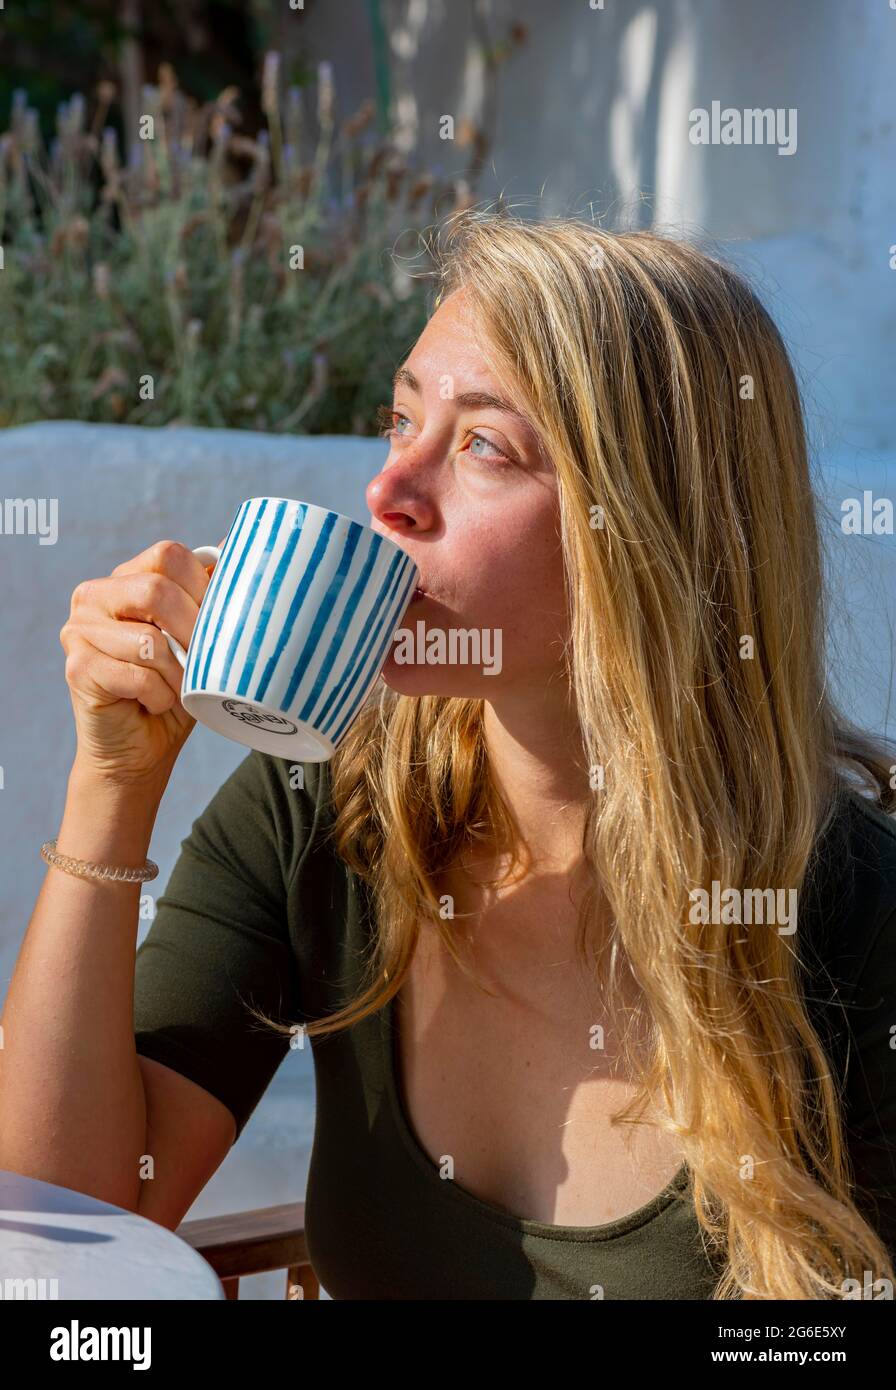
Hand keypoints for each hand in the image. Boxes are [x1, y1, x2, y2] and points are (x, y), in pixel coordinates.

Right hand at [60, 539, 220, 787]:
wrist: (140, 751)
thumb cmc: (176, 690)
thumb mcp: (200, 636)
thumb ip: (209, 593)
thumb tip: (237, 547)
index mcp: (125, 579)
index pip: (169, 555)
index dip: (203, 591)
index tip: (214, 625)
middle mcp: (94, 596)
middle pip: (156, 590)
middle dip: (192, 632)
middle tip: (200, 661)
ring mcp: (79, 630)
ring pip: (149, 640)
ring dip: (177, 674)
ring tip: (175, 689)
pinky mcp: (78, 667)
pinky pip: (138, 675)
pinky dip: (159, 696)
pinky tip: (153, 704)